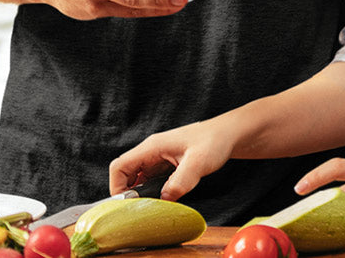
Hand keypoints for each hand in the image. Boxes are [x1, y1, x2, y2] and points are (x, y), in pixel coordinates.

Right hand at [109, 120, 234, 200]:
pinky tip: (165, 200)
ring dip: (141, 195)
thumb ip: (181, 181)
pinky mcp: (166, 165)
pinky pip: (151, 181)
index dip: (117, 187)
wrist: (228, 135)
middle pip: (125, 175)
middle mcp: (152, 152)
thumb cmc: (214, 141)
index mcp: (153, 146)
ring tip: (154, 206)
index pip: (120, 166)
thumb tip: (165, 199)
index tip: (127, 205)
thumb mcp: (198, 162)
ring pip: (138, 180)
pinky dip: (153, 193)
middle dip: (128, 194)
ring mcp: (158, 158)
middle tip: (141, 209)